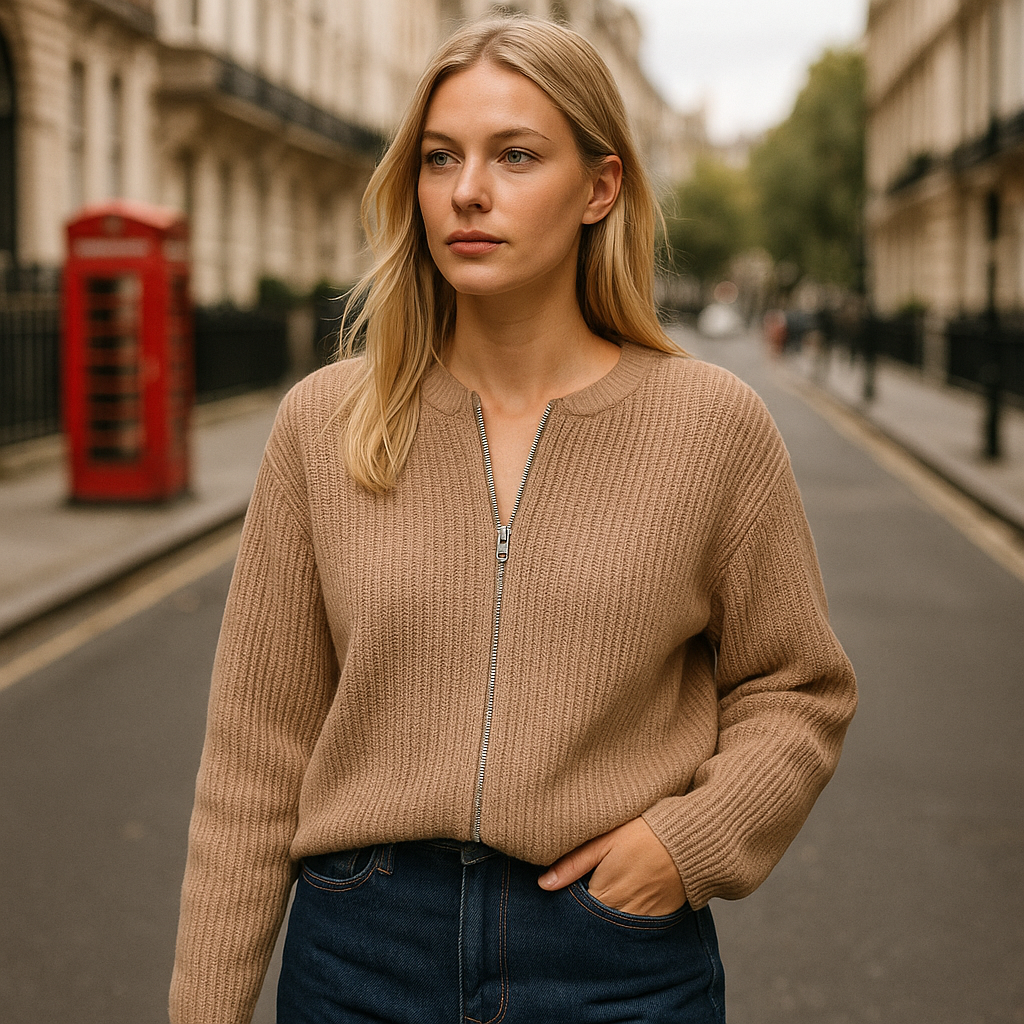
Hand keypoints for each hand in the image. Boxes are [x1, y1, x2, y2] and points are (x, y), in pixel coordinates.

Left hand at [537, 817, 686, 915]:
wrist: (690, 840)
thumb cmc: (644, 833)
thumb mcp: (604, 841)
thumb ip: (573, 863)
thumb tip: (543, 884)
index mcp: (604, 895)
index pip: (575, 912)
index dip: (568, 901)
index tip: (567, 887)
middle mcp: (623, 914)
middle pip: (593, 921)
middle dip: (585, 909)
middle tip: (588, 883)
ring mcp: (642, 919)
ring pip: (613, 923)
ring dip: (606, 911)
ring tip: (608, 885)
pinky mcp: (659, 918)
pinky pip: (635, 923)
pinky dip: (626, 912)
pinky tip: (627, 890)